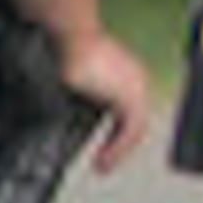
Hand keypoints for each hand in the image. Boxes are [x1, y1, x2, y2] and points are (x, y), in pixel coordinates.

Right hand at [58, 30, 158, 174]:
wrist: (69, 36)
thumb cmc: (66, 47)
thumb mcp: (76, 74)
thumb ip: (81, 92)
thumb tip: (71, 108)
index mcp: (125, 71)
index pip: (127, 109)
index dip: (116, 131)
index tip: (102, 146)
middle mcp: (136, 79)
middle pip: (134, 121)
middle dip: (119, 144)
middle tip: (104, 161)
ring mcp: (135, 88)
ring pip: (135, 129)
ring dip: (118, 151)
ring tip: (101, 165)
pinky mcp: (129, 97)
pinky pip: (130, 132)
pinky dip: (117, 150)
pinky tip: (102, 160)